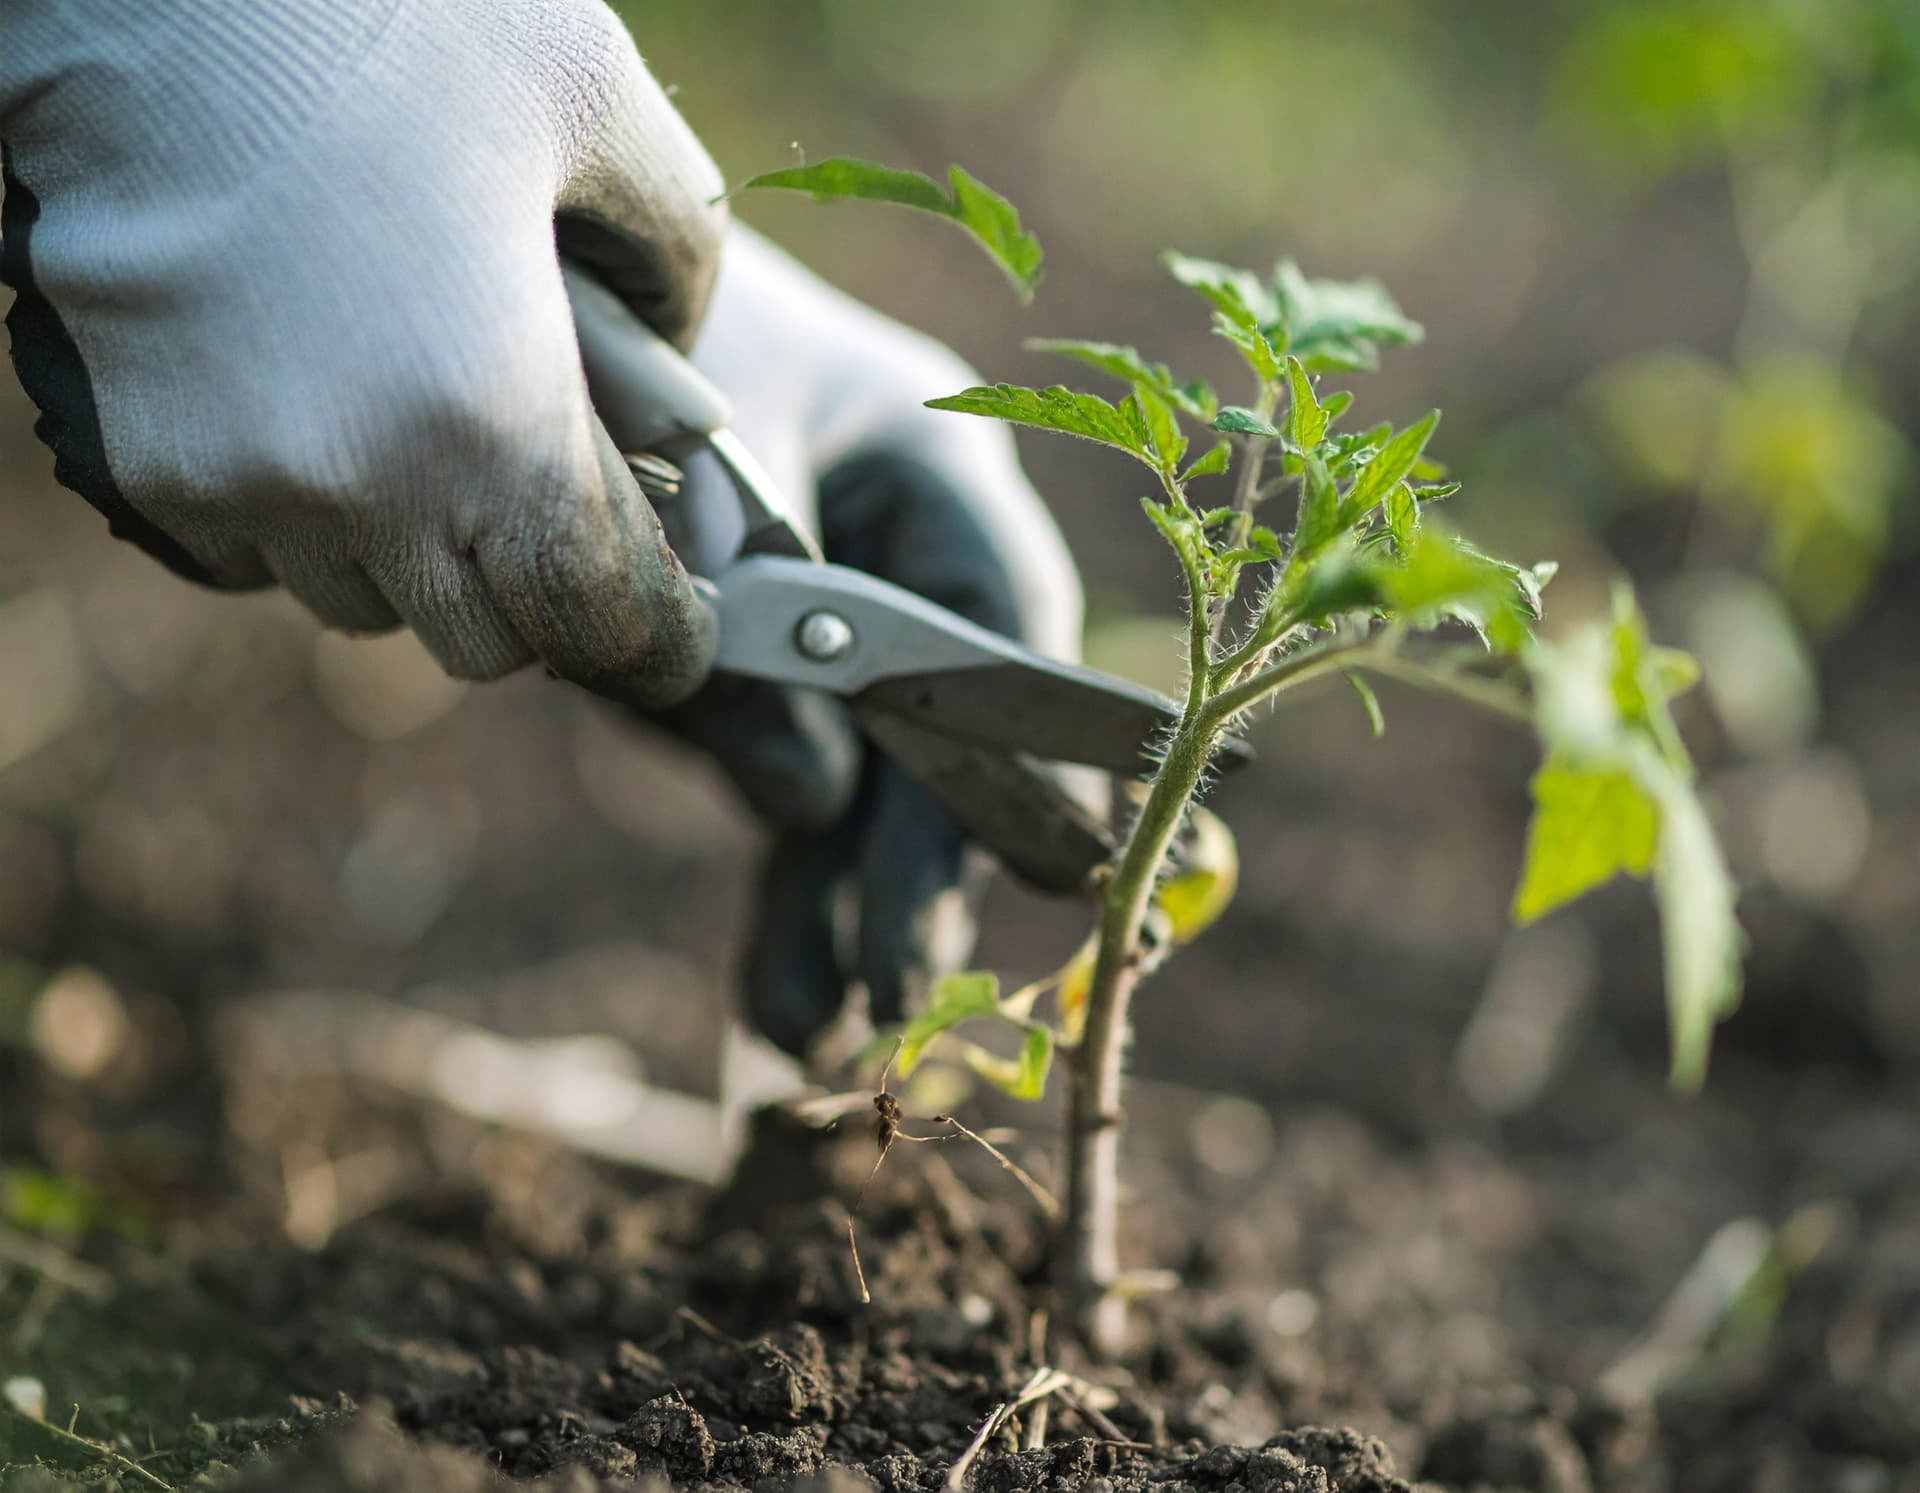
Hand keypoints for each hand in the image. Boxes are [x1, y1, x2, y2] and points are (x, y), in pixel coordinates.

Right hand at [1, 0, 722, 706]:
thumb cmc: (382, 13)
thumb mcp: (592, 94)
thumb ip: (678, 243)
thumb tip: (682, 361)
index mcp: (491, 417)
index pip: (597, 618)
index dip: (661, 640)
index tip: (686, 631)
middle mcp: (360, 484)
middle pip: (484, 641)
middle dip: (539, 595)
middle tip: (564, 515)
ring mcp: (240, 483)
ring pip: (368, 608)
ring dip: (420, 563)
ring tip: (443, 452)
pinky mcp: (148, 460)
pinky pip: (260, 561)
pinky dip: (313, 526)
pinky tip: (337, 424)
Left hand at [664, 229, 1085, 1054]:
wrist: (538, 315)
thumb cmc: (623, 343)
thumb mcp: (683, 470)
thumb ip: (744, 625)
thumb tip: (812, 800)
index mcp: (927, 470)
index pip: (1006, 619)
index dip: (1029, 747)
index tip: (1047, 865)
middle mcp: (900, 560)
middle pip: (939, 728)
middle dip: (918, 866)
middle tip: (899, 989)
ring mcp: (833, 628)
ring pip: (867, 786)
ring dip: (842, 909)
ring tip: (812, 1031)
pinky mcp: (763, 681)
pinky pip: (789, 794)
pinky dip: (781, 889)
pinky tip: (777, 999)